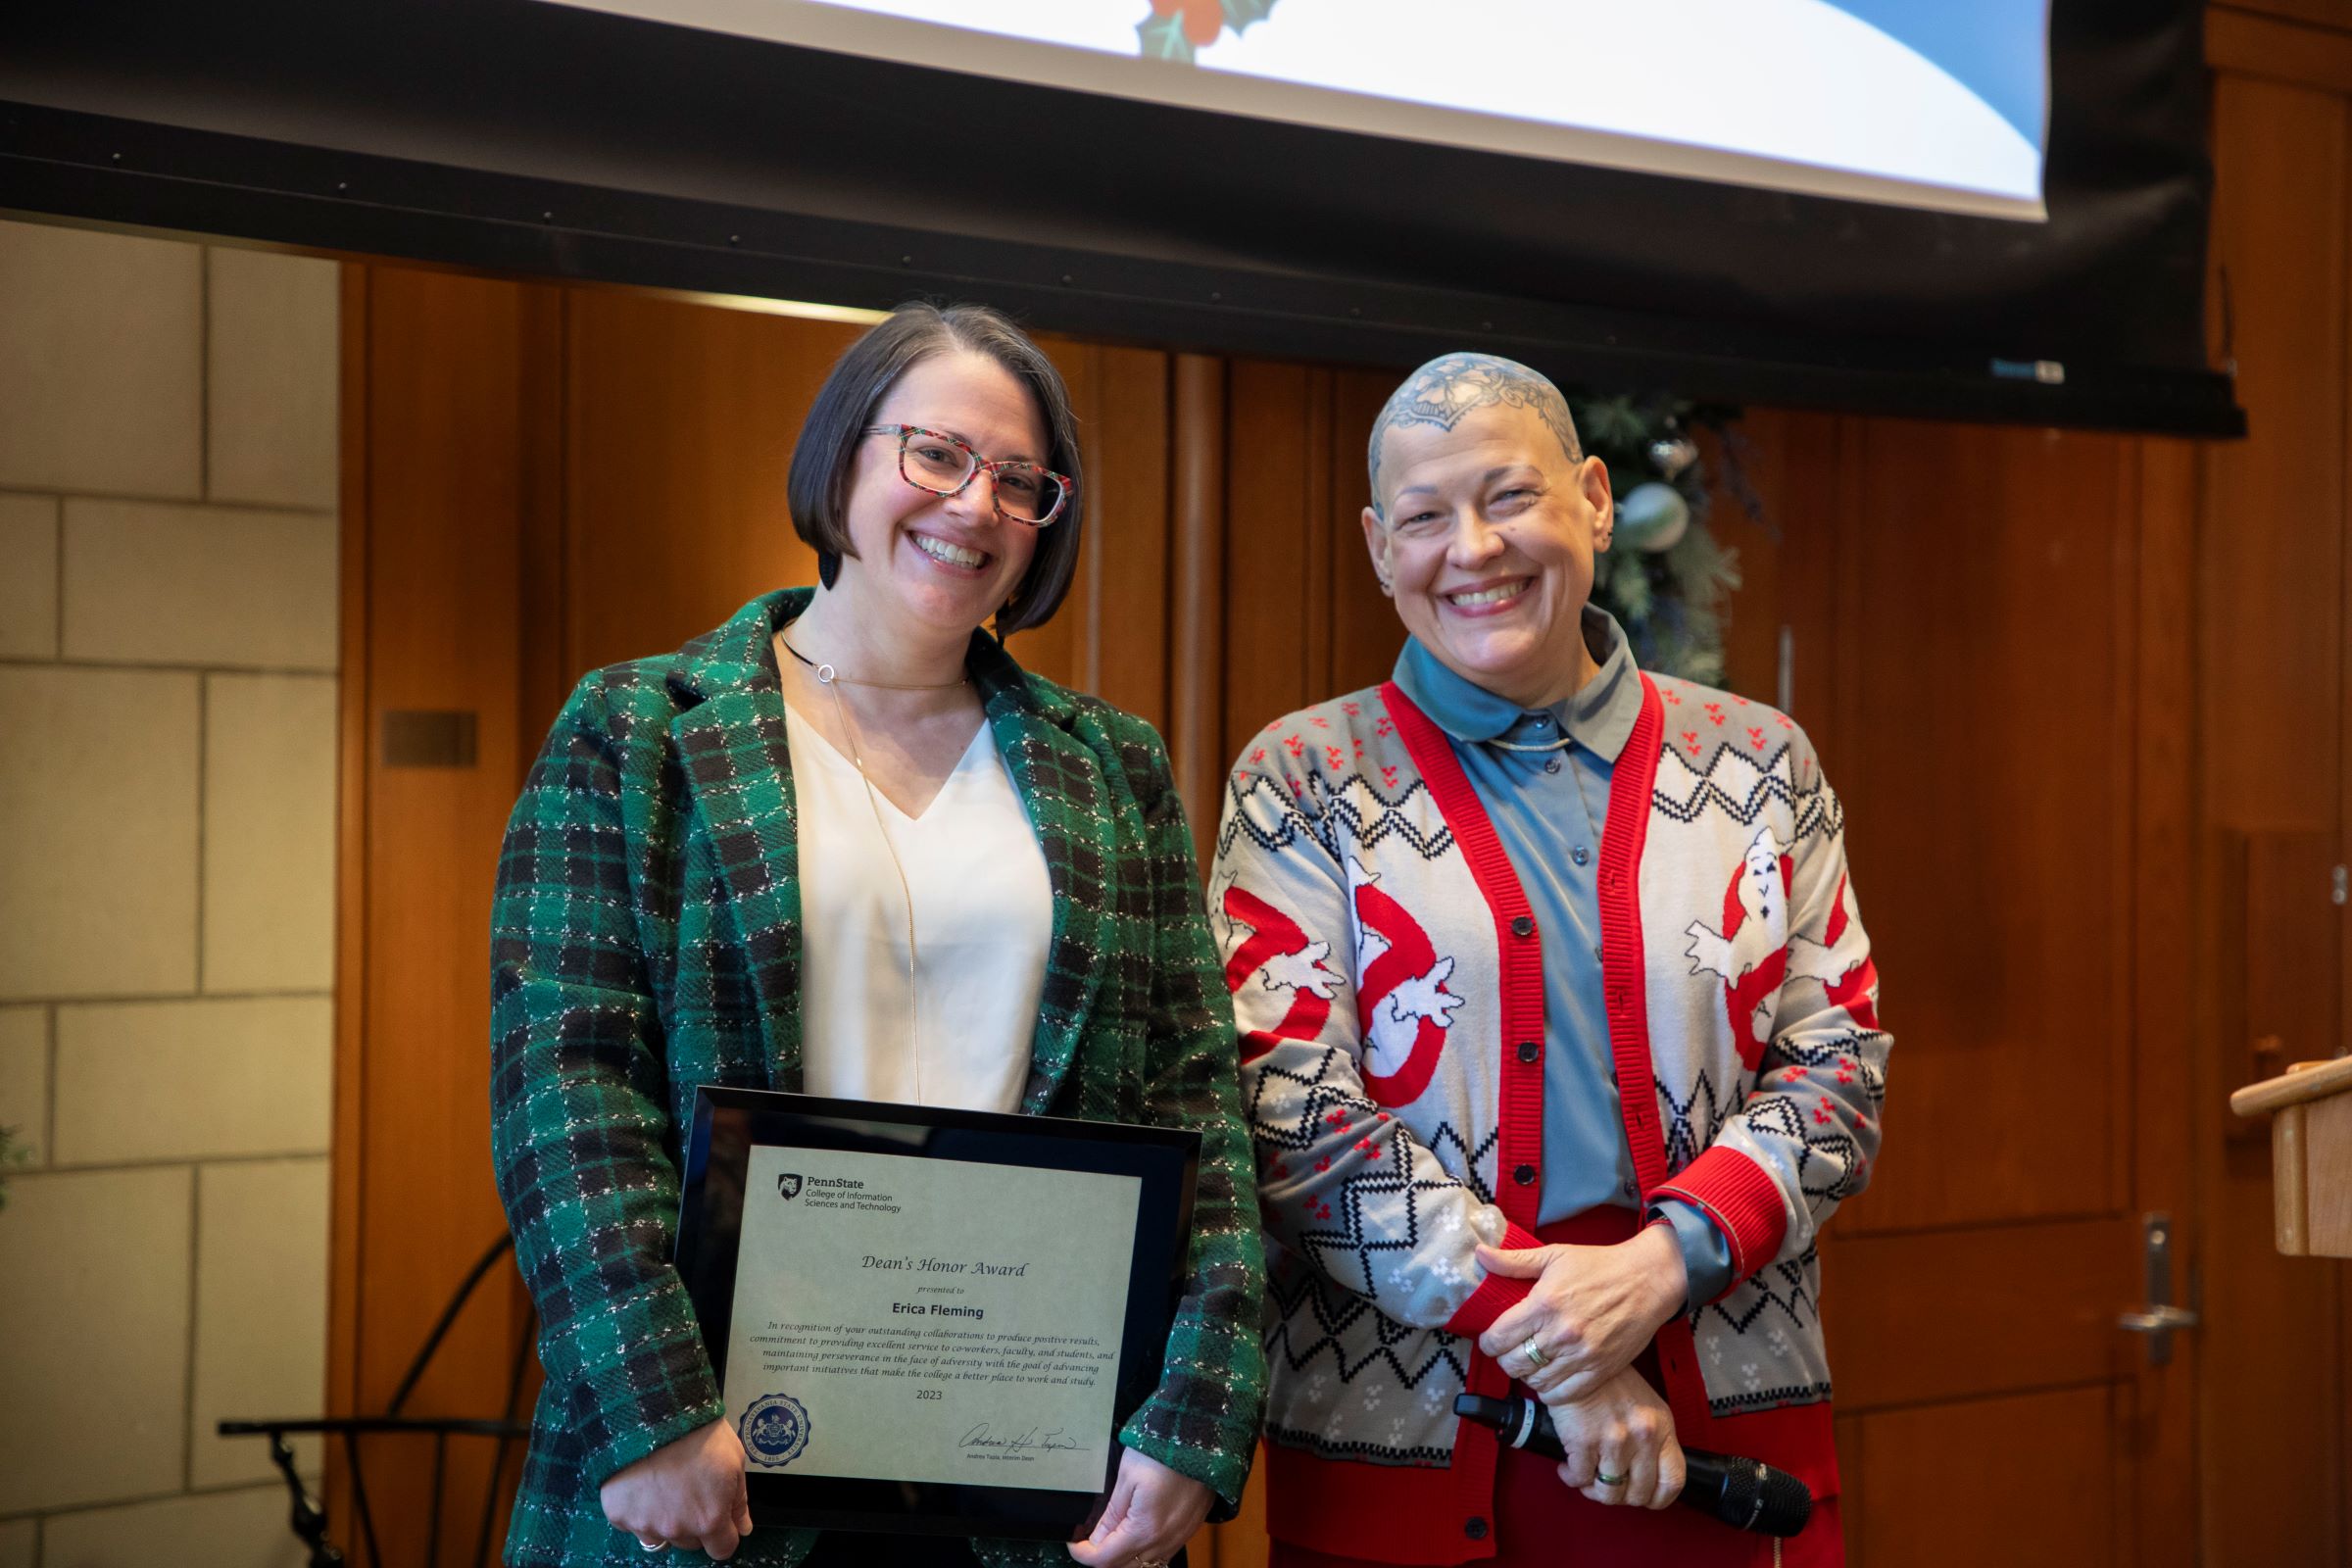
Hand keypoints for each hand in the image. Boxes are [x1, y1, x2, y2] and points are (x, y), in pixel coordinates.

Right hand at [599, 1418, 754, 1559]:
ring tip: (665, 1484)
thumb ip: (738, 1500)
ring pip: (661, 1535)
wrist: (653, 1413)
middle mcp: (676, 1529)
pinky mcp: (619, 1515)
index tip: (720, 1517)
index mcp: (709, 1519)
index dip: (724, 1534)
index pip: (722, 1549)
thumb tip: (743, 1528)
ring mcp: (644, 1524)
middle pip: (691, 1542)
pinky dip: (639, 1509)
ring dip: (665, 1518)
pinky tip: (642, 1483)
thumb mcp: (733, 1460)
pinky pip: (633, 1523)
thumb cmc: (698, 1432)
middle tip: (691, 1490)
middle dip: (695, 1523)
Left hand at [1067, 1448, 1212, 1567]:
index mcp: (1144, 1530)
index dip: (1083, 1554)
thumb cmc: (1161, 1452)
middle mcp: (1164, 1541)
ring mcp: (1179, 1538)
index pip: (1105, 1559)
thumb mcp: (1126, 1478)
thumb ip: (1112, 1514)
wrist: (1199, 1438)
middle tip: (1089, 1539)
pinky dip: (1145, 1552)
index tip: (1073, 1543)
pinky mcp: (1190, 1530)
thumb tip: (1096, 1538)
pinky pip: (1163, 1553)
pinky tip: (1137, 1534)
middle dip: (1102, 1558)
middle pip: (1124, 1567)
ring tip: (1112, 1536)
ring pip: (1145, 1564)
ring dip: (1125, 1557)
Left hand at [1476, 1225, 1685, 1402]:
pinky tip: (1549, 1376)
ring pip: (1535, 1382)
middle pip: (1513, 1363)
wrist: (1648, 1280)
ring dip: (1527, 1374)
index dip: (1488, 1342)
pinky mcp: (1600, 1370)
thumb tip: (1480, 1254)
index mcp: (1545, 1303)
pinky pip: (1562, 1394)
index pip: (1499, 1337)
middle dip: (1504, 1359)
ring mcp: (1582, 1355)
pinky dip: (1549, 1390)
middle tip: (1510, 1350)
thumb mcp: (1554, 1254)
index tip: (1492, 1338)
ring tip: (1530, 1362)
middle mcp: (1561, 1333)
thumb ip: (1514, 1261)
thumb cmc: (1599, 1264)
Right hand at [1544, 1366, 1686, 1509]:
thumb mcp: (1645, 1407)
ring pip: (1609, 1492)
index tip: (1644, 1499)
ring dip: (1593, 1491)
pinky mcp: (1584, 1440)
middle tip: (1606, 1486)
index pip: (1673, 1481)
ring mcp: (1614, 1440)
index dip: (1658, 1499)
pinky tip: (1567, 1468)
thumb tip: (1645, 1475)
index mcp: (1663, 1428)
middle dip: (1621, 1497)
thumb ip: (1653, 1440)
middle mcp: (1643, 1436)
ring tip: (1585, 1478)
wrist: (1577, 1359)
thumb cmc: (1610, 1383)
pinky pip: (1580, 1478)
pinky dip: (1572, 1478)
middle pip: (1639, 1493)